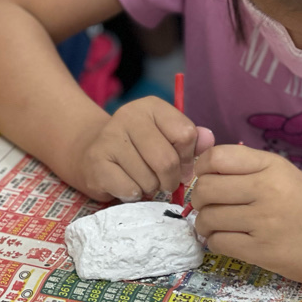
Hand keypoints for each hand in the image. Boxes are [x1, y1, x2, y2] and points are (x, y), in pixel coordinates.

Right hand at [76, 97, 214, 201]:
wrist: (92, 152)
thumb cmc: (139, 147)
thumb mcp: (167, 136)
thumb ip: (192, 139)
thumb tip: (209, 139)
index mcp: (152, 106)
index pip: (185, 134)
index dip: (189, 158)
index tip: (183, 166)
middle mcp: (128, 115)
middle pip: (167, 160)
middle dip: (172, 180)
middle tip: (167, 183)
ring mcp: (109, 138)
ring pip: (149, 179)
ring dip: (151, 188)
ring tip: (143, 180)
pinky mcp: (96, 162)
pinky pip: (130, 190)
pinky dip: (134, 195)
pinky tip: (127, 185)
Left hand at [191, 146, 301, 285]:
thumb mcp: (283, 173)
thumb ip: (247, 166)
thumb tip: (202, 166)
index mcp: (271, 166)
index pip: (217, 158)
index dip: (202, 168)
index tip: (206, 178)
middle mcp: (266, 190)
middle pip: (206, 188)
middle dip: (199, 199)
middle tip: (209, 205)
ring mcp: (264, 222)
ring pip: (207, 218)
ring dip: (205, 223)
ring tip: (218, 225)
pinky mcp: (262, 251)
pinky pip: (218, 243)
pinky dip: (216, 242)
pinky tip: (228, 239)